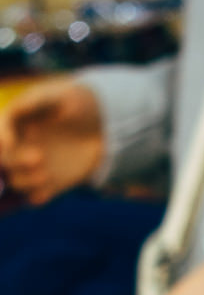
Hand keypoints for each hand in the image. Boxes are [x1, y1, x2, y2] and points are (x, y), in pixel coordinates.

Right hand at [0, 80, 105, 205]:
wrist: (102, 124)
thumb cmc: (76, 103)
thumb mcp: (57, 96)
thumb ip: (33, 102)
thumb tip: (10, 113)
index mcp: (16, 123)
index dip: (1, 139)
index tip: (10, 143)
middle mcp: (21, 147)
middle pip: (4, 161)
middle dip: (16, 161)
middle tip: (39, 157)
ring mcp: (34, 167)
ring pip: (16, 181)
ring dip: (26, 182)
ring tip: (46, 175)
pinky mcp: (50, 183)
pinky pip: (36, 197)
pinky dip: (37, 197)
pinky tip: (46, 193)